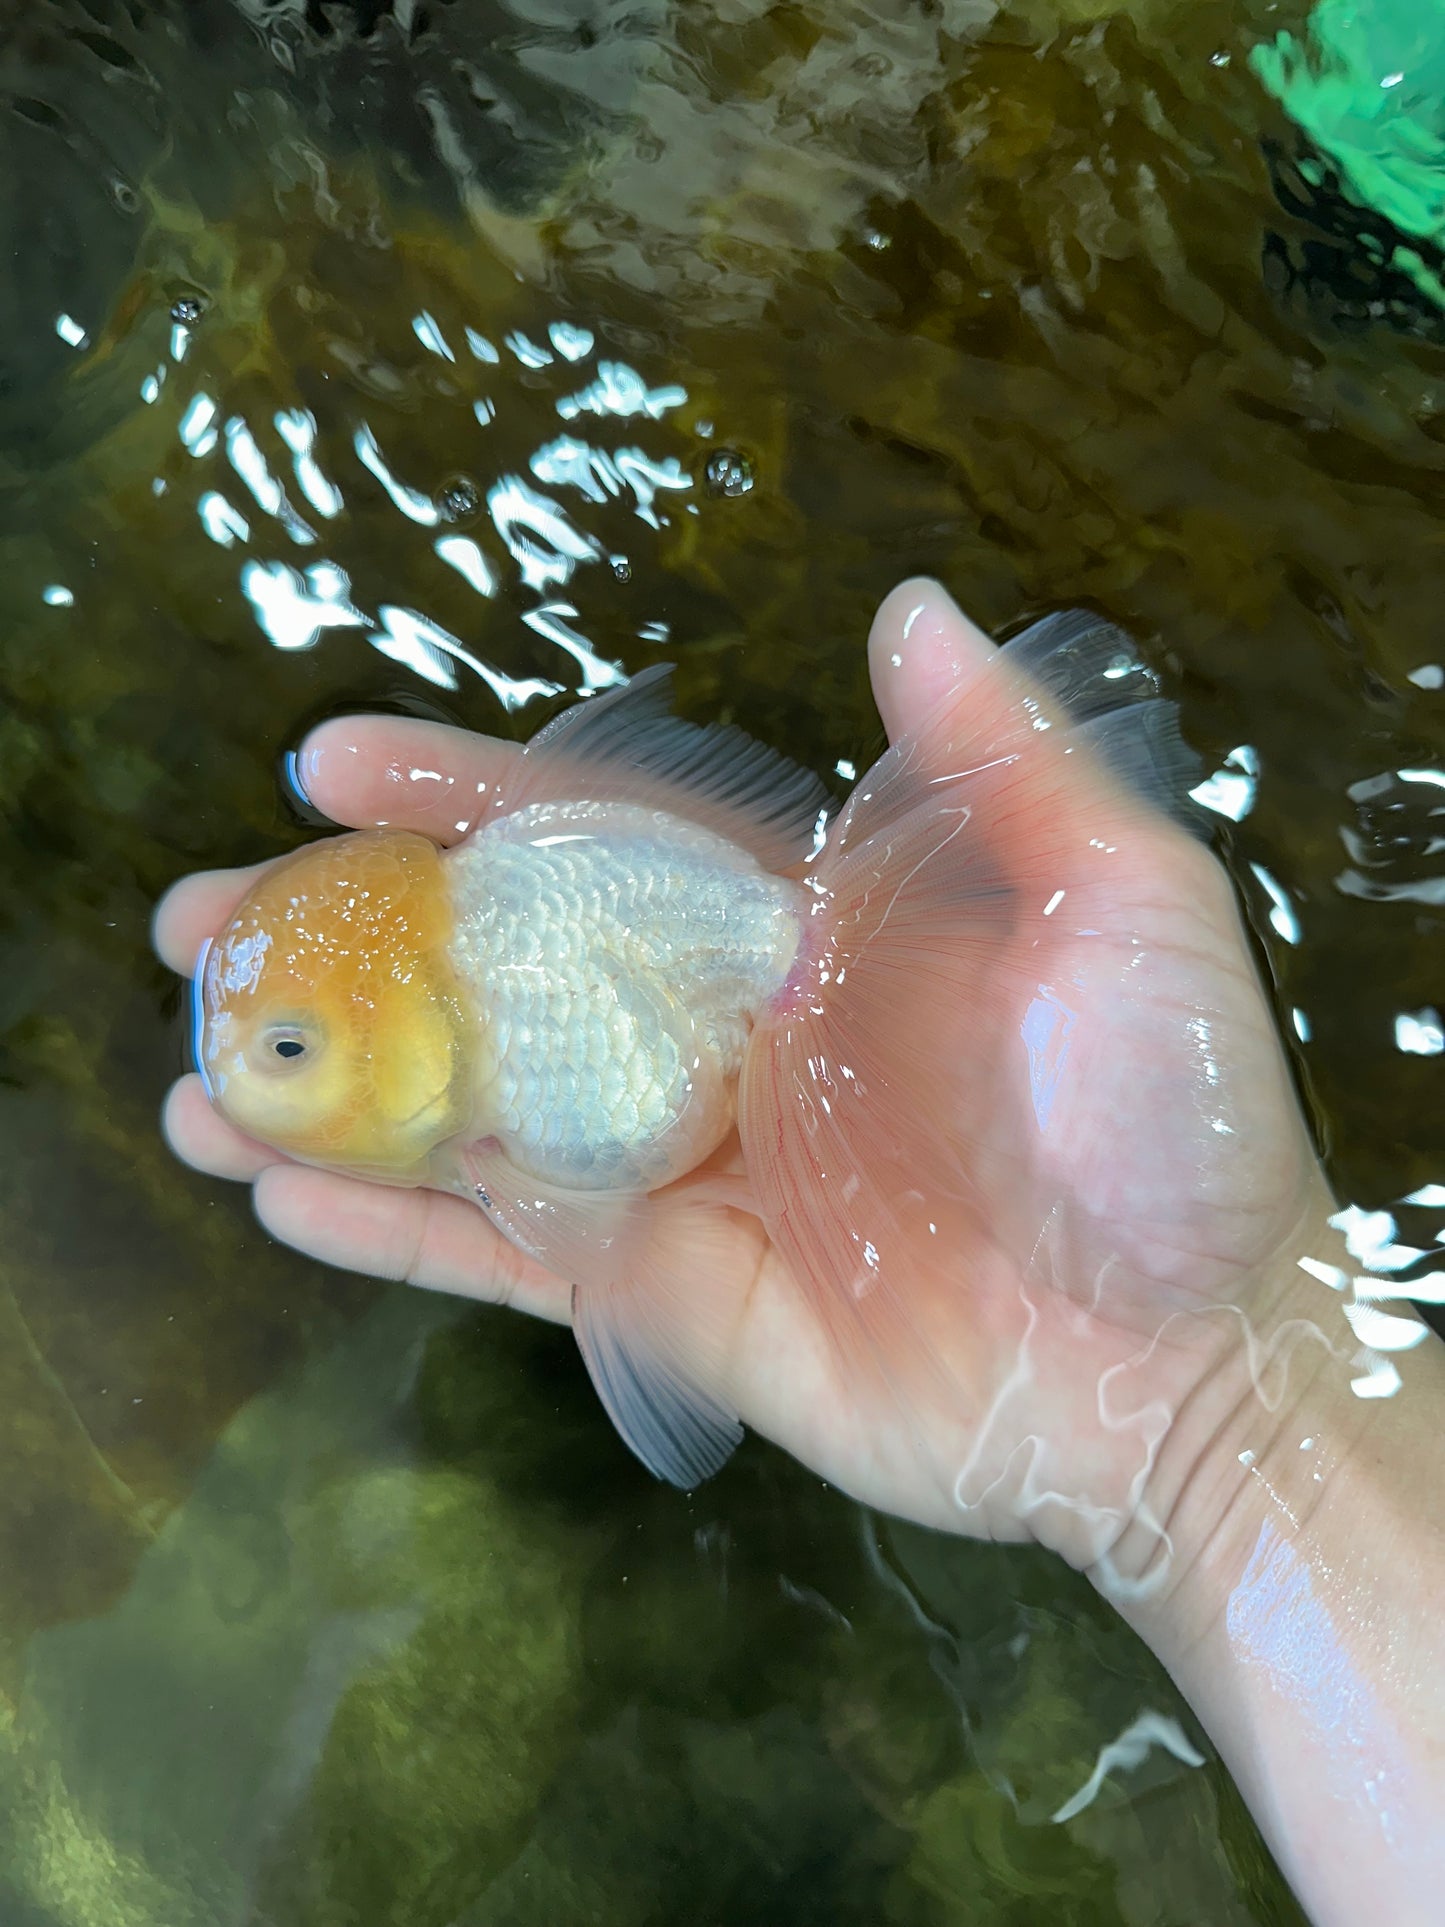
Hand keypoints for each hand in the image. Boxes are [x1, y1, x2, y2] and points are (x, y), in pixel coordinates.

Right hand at [154, 580, 1326, 1559]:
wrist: (1189, 1365)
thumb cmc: (1172, 1128)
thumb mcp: (1122, 908)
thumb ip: (1003, 766)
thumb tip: (907, 607)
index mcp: (804, 933)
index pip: (602, 838)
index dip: (469, 792)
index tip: (335, 759)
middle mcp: (722, 1038)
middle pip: (496, 969)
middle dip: (344, 939)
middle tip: (199, 921)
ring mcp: (682, 1171)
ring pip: (472, 1113)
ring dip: (329, 1089)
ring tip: (194, 1063)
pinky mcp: (667, 1295)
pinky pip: (502, 1254)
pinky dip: (388, 1229)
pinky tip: (275, 1195)